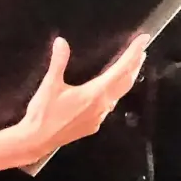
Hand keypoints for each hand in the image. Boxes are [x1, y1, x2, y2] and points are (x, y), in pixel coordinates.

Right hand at [15, 35, 147, 162]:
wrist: (37, 140)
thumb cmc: (43, 113)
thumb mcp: (50, 85)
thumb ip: (58, 62)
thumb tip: (61, 42)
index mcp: (95, 93)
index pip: (121, 69)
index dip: (133, 53)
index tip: (143, 40)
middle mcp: (103, 105)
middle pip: (126, 82)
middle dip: (135, 65)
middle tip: (142, 50)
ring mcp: (100, 117)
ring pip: (119, 94)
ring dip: (126, 79)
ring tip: (131, 67)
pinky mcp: (94, 124)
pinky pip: (110, 105)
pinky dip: (115, 92)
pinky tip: (111, 90)